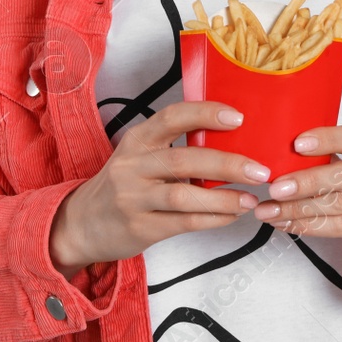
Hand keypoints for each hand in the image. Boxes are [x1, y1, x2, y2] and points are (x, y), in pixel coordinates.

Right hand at [49, 101, 271, 276]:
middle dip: (228, 164)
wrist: (82, 223)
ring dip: (224, 197)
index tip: (238, 117)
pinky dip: (213, 218)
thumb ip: (175, 146)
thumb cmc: (125, 185)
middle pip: (185, 159)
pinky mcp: (140, 227)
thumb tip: (232, 140)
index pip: (172, 117)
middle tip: (259, 170)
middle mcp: (133, 166)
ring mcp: (134, 198)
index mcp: (137, 139)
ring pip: (185, 195)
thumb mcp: (140, 155)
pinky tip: (232, 215)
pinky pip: (184, 222)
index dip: (205, 114)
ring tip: (250, 199)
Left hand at [252, 125, 341, 271]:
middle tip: (274, 187)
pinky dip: (310, 226)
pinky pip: (341, 227)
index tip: (296, 143)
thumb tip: (287, 155)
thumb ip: (341, 156)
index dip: (325, 140)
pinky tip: (289, 224)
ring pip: (338, 204)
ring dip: (298, 208)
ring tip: (271, 211)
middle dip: (304, 181)